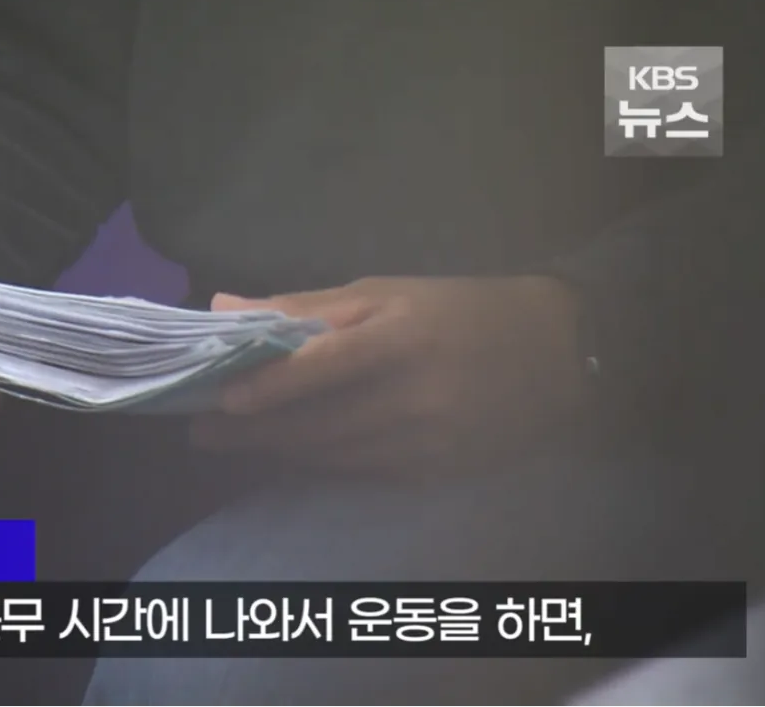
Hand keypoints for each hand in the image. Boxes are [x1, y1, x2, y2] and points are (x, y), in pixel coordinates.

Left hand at [190, 276, 585, 473]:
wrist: (561, 355)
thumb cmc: (461, 310)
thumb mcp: (387, 292)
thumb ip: (304, 305)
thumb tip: (224, 306)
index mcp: (402, 336)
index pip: (323, 365)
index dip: (270, 386)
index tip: (219, 398)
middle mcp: (416, 395)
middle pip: (319, 423)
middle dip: (255, 431)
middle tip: (203, 431)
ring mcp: (429, 441)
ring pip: (335, 455)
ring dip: (281, 450)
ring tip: (235, 441)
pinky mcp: (437, 472)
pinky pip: (363, 472)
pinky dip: (322, 462)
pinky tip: (293, 454)